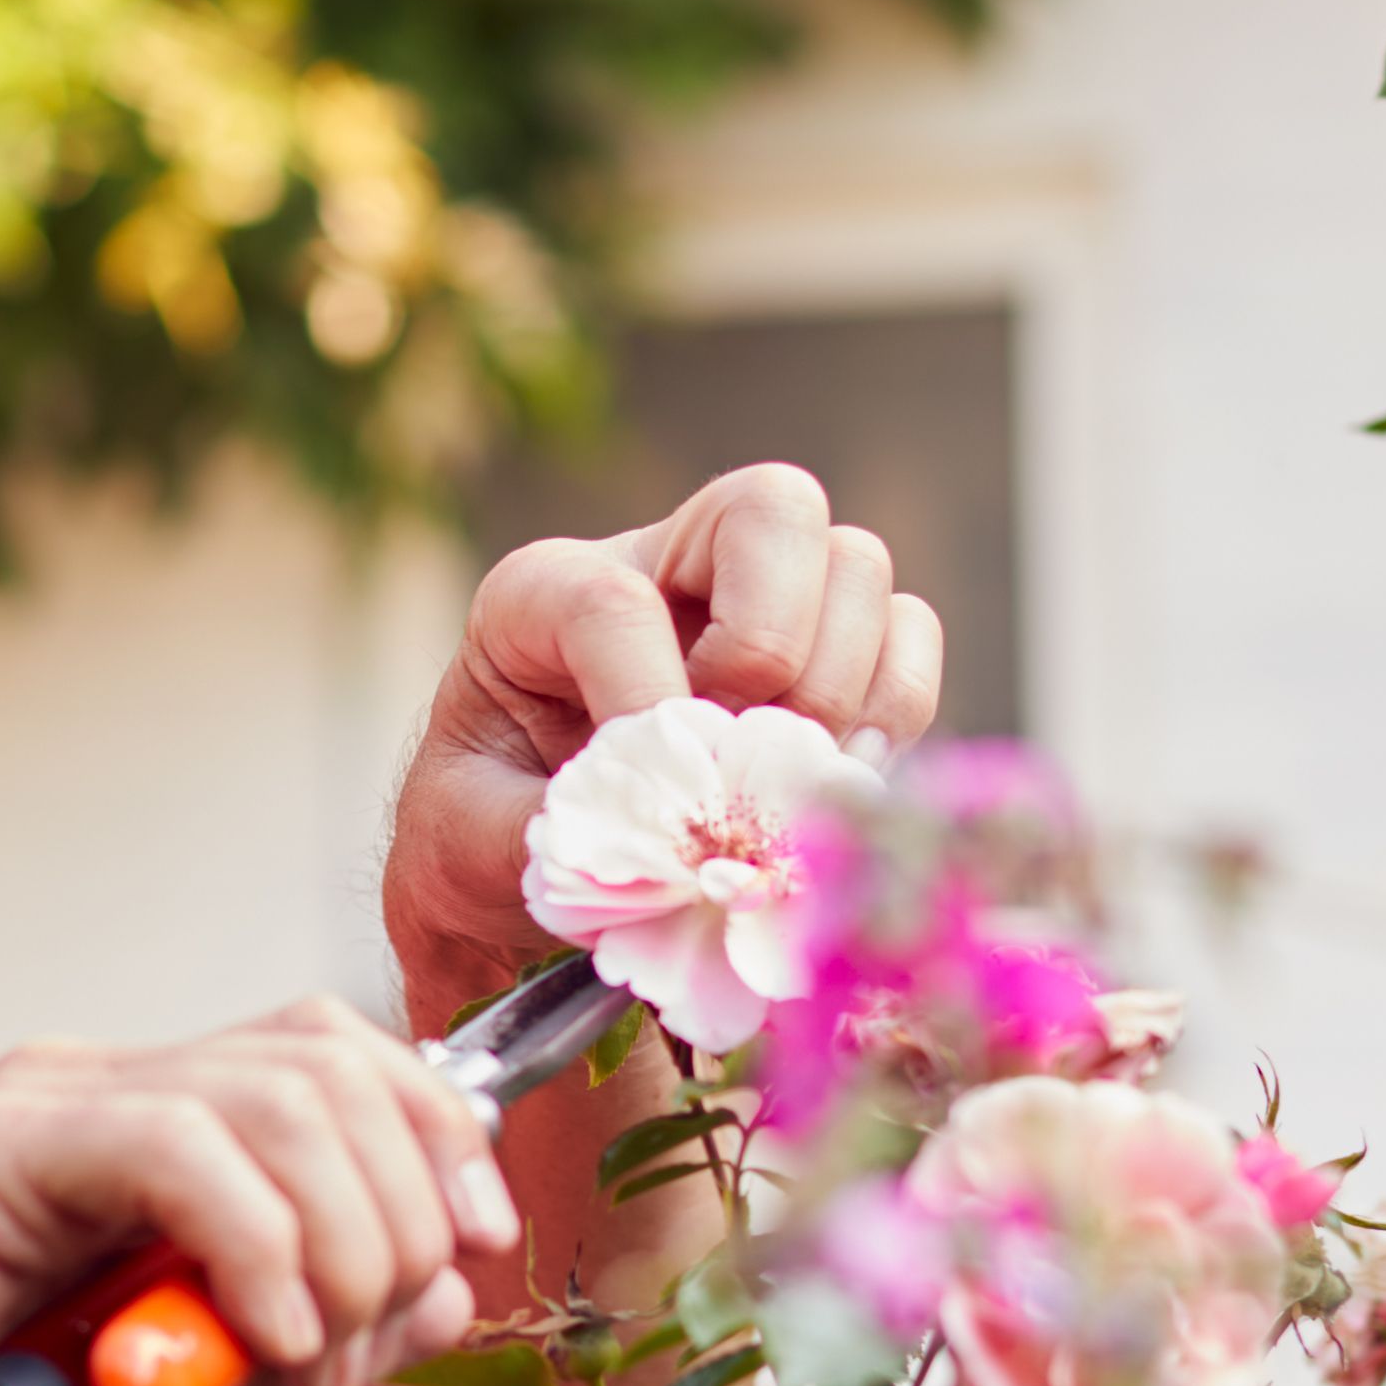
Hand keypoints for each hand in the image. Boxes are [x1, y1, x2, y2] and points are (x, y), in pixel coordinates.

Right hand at [0, 1001, 521, 1385]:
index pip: (340, 1058)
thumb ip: (307, 1338)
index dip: (438, 1136)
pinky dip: (257, 1247)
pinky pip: (180, 1152)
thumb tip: (446, 1286)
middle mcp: (103, 1084)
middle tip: (375, 1343)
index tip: (473, 1255)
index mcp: (148, 1123)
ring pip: (278, 1099)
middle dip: (410, 1197)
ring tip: (314, 1366)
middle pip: (332, 1059)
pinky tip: (264, 1341)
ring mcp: (48, 1105)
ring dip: (343, 1243)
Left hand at [385, 463, 947, 1009]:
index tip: (652, 805)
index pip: (614, 600)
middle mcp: (665, 563)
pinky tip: (827, 787)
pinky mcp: (833, 653)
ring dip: (835, 694)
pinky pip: (910, 638)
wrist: (525, 876)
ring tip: (776, 790)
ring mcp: (761, 596)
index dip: (645, 700)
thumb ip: (565, 834)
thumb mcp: (475, 842)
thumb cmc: (490, 844)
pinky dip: (890, 715)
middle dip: (768, 650)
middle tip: (730, 759)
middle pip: (775, 508)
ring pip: (858, 567)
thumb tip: (683, 840)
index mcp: (544, 590)